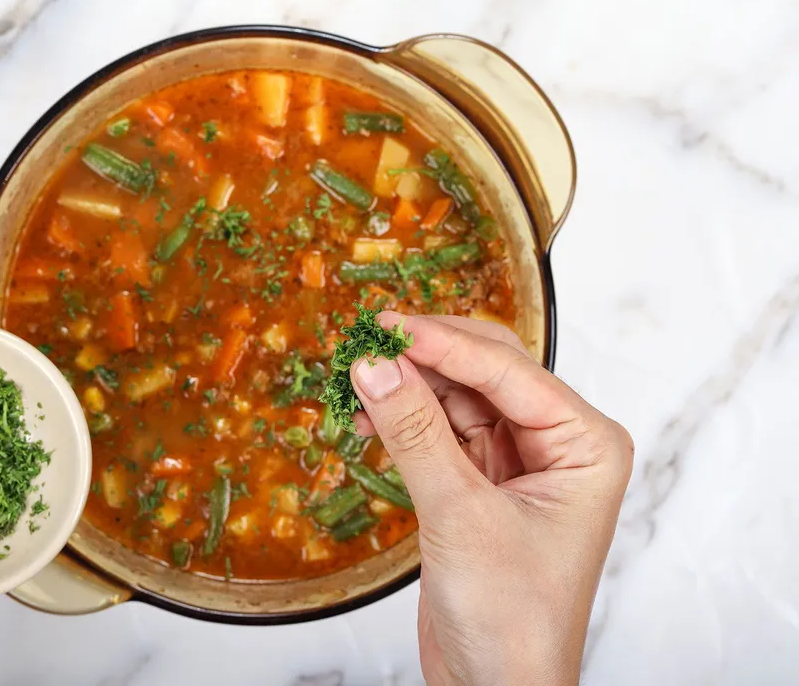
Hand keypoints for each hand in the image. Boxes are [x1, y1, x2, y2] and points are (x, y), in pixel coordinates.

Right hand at [351, 315, 632, 685]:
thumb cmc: (512, 620)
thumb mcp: (460, 515)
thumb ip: (415, 433)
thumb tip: (376, 364)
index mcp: (586, 444)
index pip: (508, 371)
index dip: (444, 343)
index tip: (387, 325)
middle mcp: (558, 445)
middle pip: (485, 373)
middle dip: (427, 357)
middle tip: (368, 337)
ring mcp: (518, 463)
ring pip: (457, 399)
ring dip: (409, 386)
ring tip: (358, 372)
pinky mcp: (480, 485)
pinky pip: (439, 432)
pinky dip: (404, 419)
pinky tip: (370, 412)